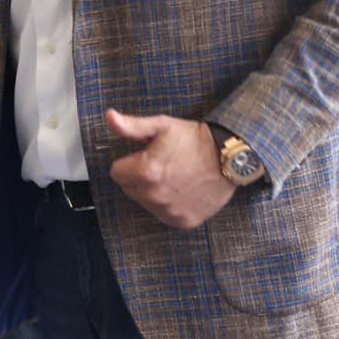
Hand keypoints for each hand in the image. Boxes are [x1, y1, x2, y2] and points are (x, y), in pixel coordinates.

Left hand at [105, 108, 234, 229]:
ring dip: (153, 191)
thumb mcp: (161, 126)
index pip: (117, 173)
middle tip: (162, 164)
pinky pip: (164, 214)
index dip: (129, 162)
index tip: (145, 156)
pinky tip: (183, 189)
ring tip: (175, 176)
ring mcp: (170, 211)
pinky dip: (169, 204)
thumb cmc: (194, 139)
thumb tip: (109, 117)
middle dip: (139, 177)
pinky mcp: (183, 221)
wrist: (229, 158)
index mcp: (145, 172)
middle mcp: (155, 196)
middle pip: (130, 189)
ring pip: (146, 202)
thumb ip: (131, 126)